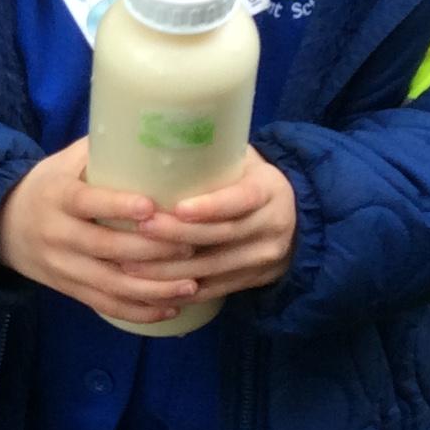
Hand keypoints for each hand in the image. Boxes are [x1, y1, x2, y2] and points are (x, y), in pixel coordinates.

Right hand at [0, 138, 200, 326]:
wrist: (2, 226)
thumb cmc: (48, 186)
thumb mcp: (64, 162)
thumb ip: (103, 149)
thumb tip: (155, 125)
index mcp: (57, 196)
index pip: (87, 202)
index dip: (118, 205)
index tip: (152, 207)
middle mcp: (58, 234)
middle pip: (106, 247)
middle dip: (152, 250)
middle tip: (191, 245)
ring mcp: (63, 266)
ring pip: (110, 283)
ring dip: (153, 288)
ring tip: (191, 284)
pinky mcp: (69, 289)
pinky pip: (105, 305)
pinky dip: (138, 310)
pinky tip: (170, 308)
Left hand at [142, 151, 297, 305]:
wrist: (298, 219)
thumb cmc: (251, 180)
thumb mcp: (245, 161)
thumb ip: (215, 154)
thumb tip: (160, 138)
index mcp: (269, 190)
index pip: (242, 199)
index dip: (211, 206)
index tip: (178, 207)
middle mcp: (271, 226)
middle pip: (222, 235)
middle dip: (178, 235)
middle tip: (142, 229)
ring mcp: (263, 257)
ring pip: (213, 268)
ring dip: (171, 269)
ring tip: (132, 263)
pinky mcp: (252, 280)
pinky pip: (214, 290)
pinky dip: (182, 290)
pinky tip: (152, 288)